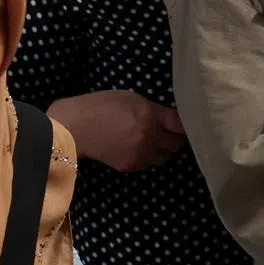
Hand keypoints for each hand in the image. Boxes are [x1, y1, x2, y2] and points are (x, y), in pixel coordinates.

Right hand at [48, 91, 185, 172]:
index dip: (185, 124)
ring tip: (155, 141)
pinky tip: (138, 147)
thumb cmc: (101, 106)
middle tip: (171, 133)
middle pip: (177, 143)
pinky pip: (149, 163)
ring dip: (164, 149)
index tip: (186, 123)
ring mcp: (141, 153)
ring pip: (165, 156)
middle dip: (176, 138)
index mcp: (149, 114)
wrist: (76, 127)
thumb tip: (169, 118)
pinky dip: (148, 156)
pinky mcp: (132, 166)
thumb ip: (151, 108)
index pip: (180, 124)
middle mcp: (149, 135)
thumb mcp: (129, 98)